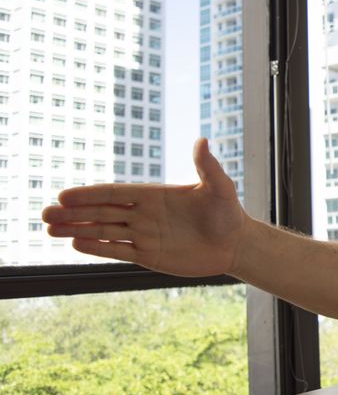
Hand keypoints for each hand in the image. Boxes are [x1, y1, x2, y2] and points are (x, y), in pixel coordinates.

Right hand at [42, 138, 245, 276]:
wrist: (235, 243)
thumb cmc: (228, 213)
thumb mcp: (219, 187)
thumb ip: (208, 166)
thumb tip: (201, 140)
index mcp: (155, 195)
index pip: (115, 193)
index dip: (90, 195)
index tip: (65, 196)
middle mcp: (144, 213)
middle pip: (101, 212)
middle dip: (73, 213)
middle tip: (45, 214)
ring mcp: (145, 234)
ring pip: (104, 231)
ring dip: (77, 229)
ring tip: (49, 229)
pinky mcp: (149, 255)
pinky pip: (118, 251)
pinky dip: (98, 248)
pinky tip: (76, 243)